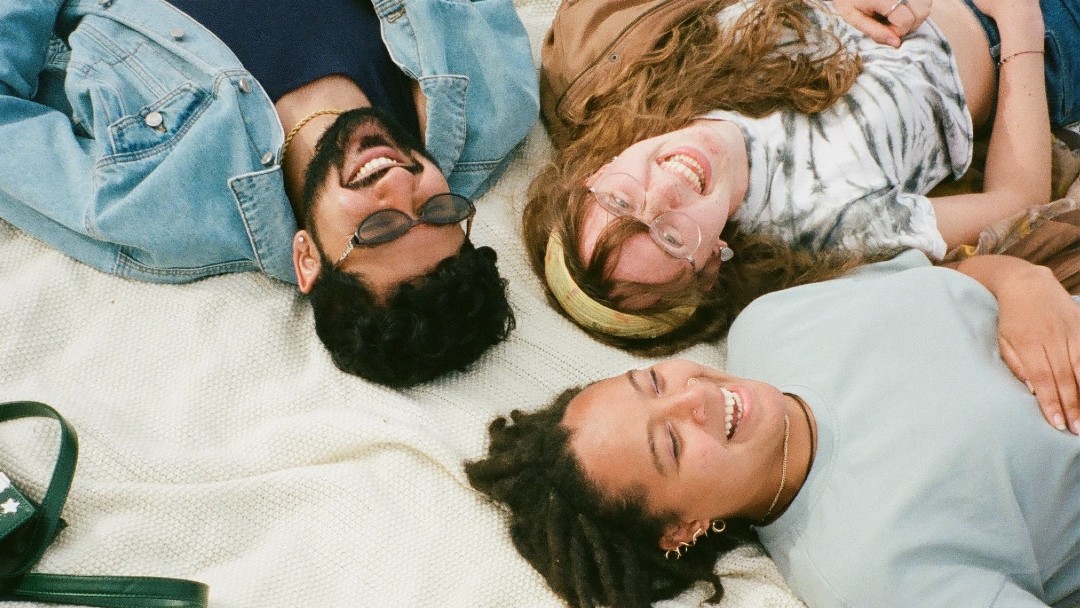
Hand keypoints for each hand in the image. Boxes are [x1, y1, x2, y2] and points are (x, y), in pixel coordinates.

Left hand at [833, 0, 931, 46]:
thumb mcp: (854, 17)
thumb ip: (874, 31)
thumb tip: (896, 43)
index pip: (906, 20)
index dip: (897, 31)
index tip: (884, 28)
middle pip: (921, 13)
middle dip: (909, 25)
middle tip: (891, 23)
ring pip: (926, 5)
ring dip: (915, 15)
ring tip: (896, 15)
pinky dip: (916, 6)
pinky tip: (901, 7)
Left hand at [995, 266, 1079, 432]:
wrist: (1027, 284)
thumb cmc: (1011, 318)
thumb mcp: (1003, 340)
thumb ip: (1017, 365)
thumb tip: (1032, 390)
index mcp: (1029, 344)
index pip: (1043, 379)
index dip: (1051, 402)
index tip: (1056, 424)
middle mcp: (1053, 338)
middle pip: (1066, 377)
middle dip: (1072, 406)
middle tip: (1076, 430)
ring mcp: (1071, 332)